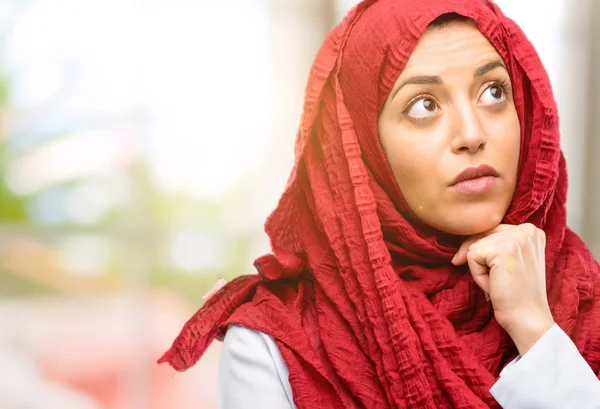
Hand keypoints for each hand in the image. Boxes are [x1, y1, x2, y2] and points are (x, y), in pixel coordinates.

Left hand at [452, 223, 553, 354]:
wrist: (527, 319)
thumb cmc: (516, 293)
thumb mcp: (511, 260)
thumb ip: (497, 244)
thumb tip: (463, 243)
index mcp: (531, 231)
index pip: (490, 229)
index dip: (482, 252)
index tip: (494, 271)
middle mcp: (527, 230)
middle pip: (480, 236)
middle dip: (481, 262)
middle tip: (500, 282)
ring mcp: (517, 239)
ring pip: (474, 247)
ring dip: (480, 270)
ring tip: (500, 284)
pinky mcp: (503, 251)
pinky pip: (472, 257)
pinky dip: (477, 275)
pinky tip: (494, 286)